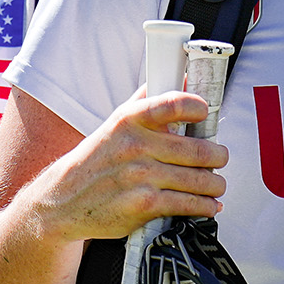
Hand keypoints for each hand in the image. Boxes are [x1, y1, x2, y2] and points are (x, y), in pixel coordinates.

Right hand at [26, 87, 227, 242]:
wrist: (63, 200)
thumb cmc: (98, 158)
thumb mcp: (116, 122)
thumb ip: (147, 100)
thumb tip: (181, 76)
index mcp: (130, 119)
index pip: (172, 103)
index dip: (197, 106)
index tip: (206, 113)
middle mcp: (136, 146)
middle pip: (199, 150)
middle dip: (218, 156)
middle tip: (220, 158)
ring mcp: (141, 177)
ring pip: (200, 180)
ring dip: (216, 184)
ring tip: (216, 184)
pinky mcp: (145, 206)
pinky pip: (189, 204)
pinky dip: (206, 206)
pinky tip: (208, 205)